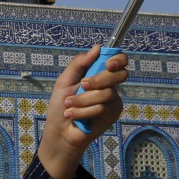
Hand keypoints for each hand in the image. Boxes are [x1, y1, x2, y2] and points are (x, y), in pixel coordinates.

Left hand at [37, 45, 127, 178]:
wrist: (59, 130)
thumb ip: (79, 63)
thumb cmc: (60, 104)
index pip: (119, 61)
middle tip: (82, 85)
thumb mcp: (64, 80)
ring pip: (107, 94)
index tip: (108, 64)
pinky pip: (102, 108)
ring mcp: (113, 100)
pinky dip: (84, 111)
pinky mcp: (112, 115)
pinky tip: (74, 116)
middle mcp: (109, 85)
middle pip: (119, 75)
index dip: (118, 60)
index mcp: (98, 73)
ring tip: (69, 105)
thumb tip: (97, 47)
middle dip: (98, 80)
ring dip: (83, 100)